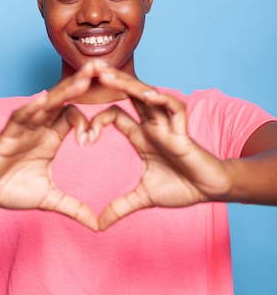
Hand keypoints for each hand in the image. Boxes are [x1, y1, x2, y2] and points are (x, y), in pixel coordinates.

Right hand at [0, 62, 109, 230]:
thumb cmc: (11, 190)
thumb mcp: (49, 200)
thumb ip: (74, 208)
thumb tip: (97, 226)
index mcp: (51, 137)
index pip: (74, 117)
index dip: (87, 124)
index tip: (90, 141)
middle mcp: (40, 127)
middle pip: (64, 100)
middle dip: (82, 84)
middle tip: (103, 68)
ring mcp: (24, 127)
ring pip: (47, 103)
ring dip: (64, 90)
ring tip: (83, 77)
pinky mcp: (7, 133)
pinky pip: (21, 116)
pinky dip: (32, 107)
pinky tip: (44, 98)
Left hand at [91, 67, 232, 228]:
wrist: (210, 191)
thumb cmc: (182, 188)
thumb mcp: (143, 198)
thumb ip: (120, 207)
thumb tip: (98, 225)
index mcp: (141, 137)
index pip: (114, 116)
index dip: (97, 121)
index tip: (84, 139)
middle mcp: (152, 126)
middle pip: (129, 96)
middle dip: (111, 83)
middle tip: (89, 70)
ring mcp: (168, 126)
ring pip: (147, 96)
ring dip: (129, 85)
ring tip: (109, 75)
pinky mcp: (184, 131)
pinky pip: (174, 109)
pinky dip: (162, 100)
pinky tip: (148, 95)